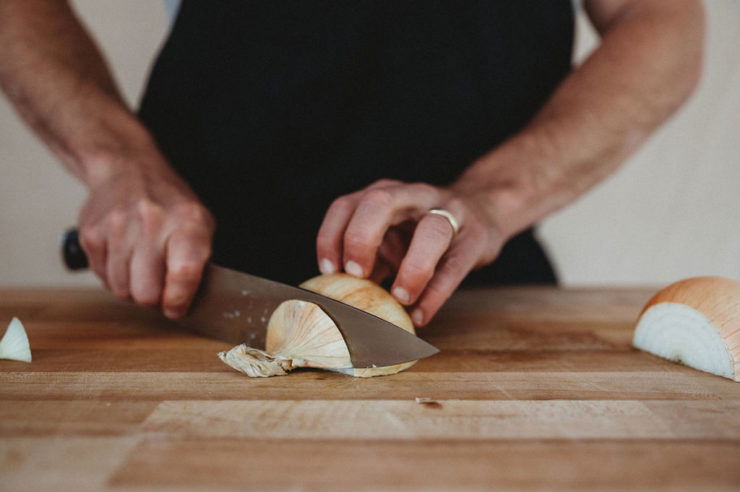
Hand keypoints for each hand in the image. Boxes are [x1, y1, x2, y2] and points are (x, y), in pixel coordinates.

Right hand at [77, 164, 213, 318]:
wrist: (129, 170)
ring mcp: (117, 227)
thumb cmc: (171, 205)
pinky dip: (115, 276)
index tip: (176, 308)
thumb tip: (185, 304)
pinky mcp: (91, 234)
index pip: (184, 272)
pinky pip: (102, 278)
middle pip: (147, 292)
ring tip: (142, 267)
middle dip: (154, 299)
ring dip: (133, 288)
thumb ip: (199, 263)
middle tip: (160, 287)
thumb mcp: (201, 224)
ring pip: (122, 290)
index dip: (179, 300)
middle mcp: (152, 222)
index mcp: (187, 222)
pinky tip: (125, 257)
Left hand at [316, 179, 503, 326]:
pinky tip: (420, 314)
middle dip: (362, 238)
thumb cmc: (422, 232)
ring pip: (433, 229)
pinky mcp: (474, 238)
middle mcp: (412, 196)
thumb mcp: (390, 235)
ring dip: (413, 267)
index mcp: (384, 196)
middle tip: (357, 274)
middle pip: (381, 201)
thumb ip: (367, 257)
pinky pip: (455, 267)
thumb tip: (334, 299)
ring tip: (400, 298)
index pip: (347, 204)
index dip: (331, 236)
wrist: (482, 212)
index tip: (328, 270)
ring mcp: (448, 213)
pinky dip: (435, 293)